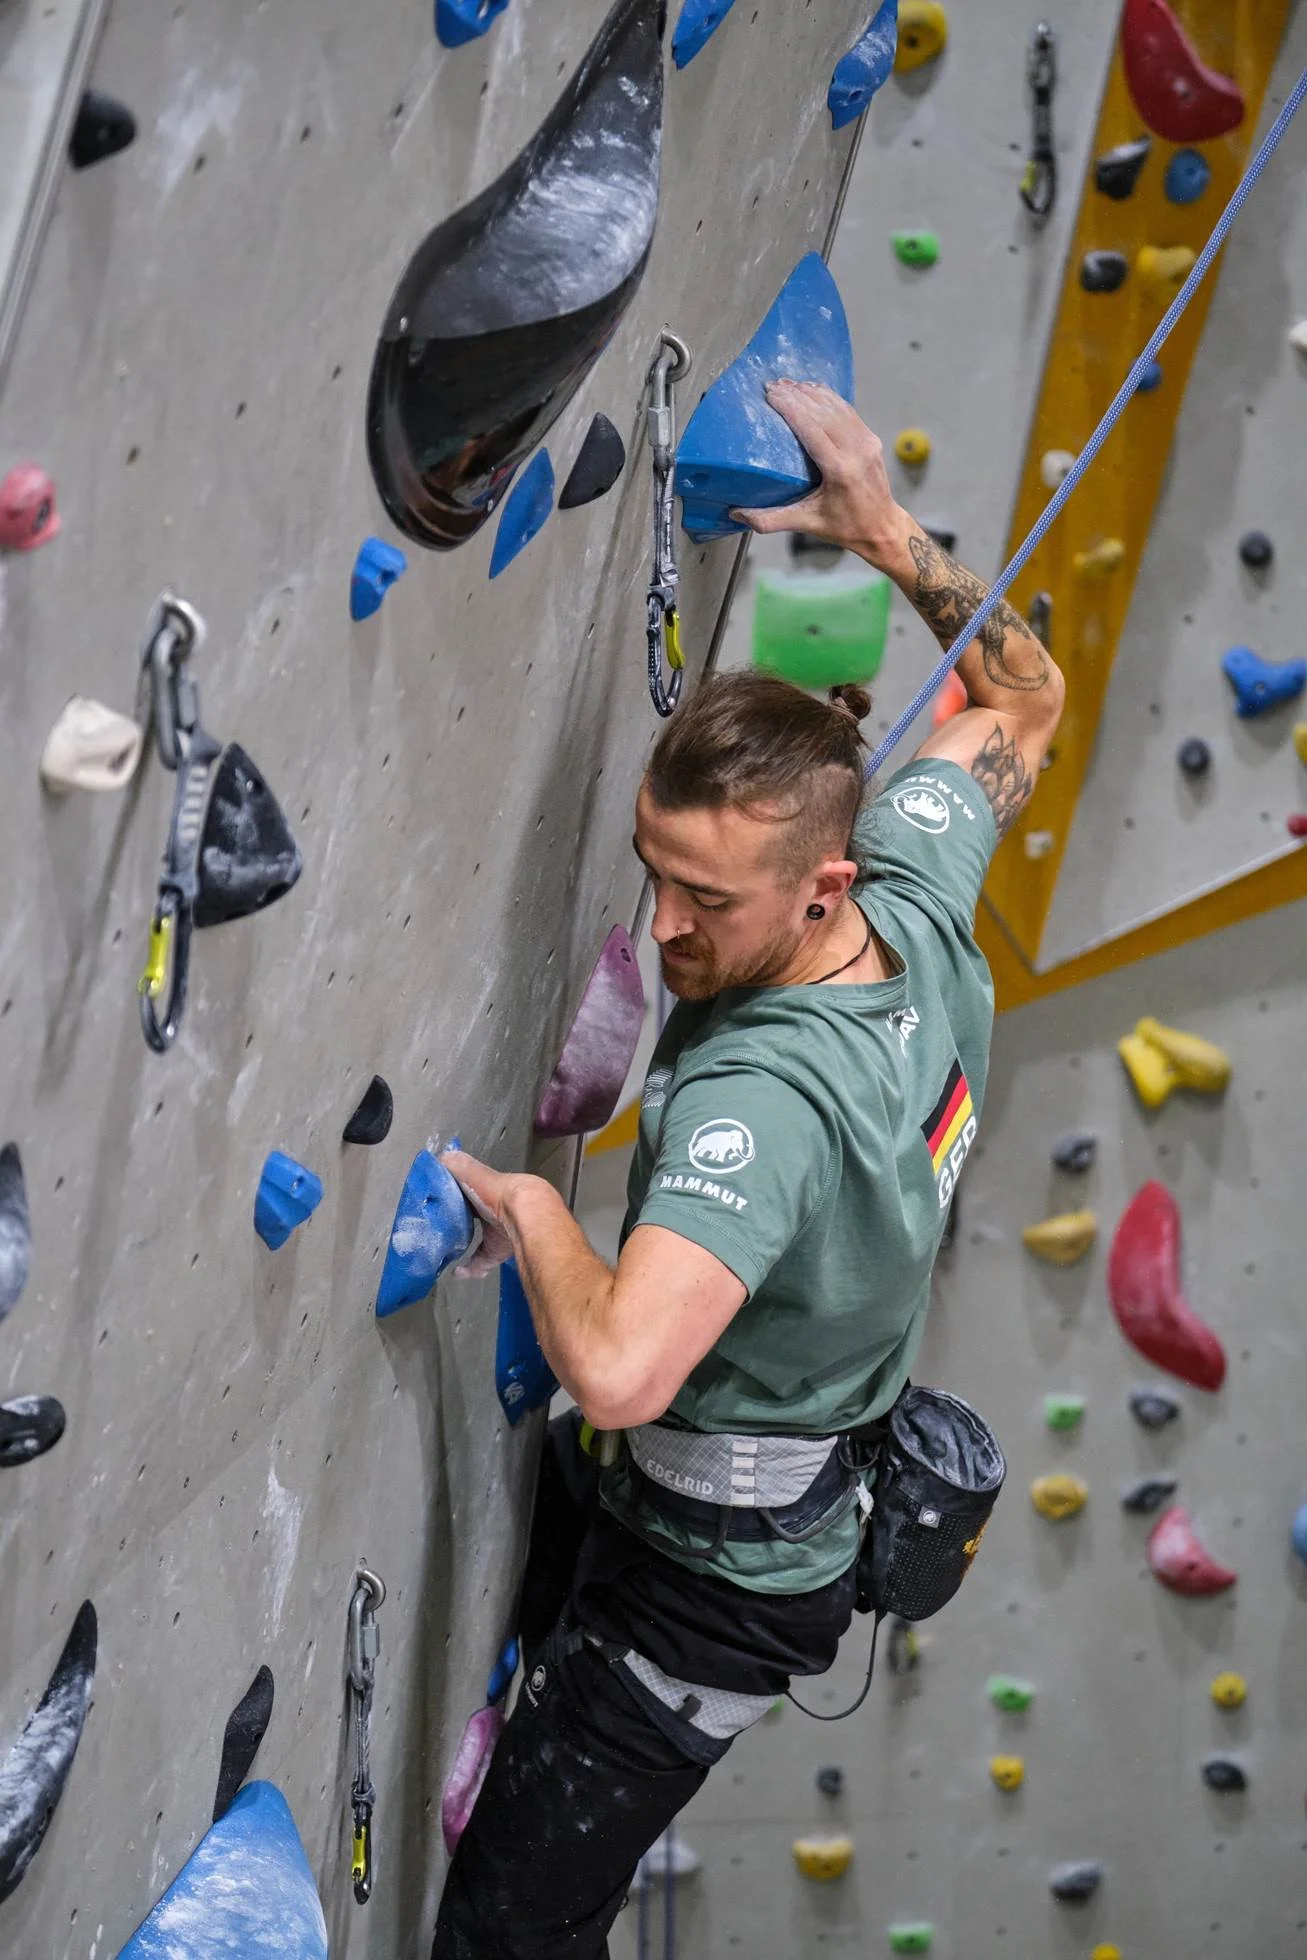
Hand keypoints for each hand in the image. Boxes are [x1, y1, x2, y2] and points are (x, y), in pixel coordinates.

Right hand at [440, 1148, 516, 1277]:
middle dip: (462, 1224)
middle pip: (477, 1218)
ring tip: (447, 1250)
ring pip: (481, 1241)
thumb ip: (457, 1166)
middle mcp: (497, 1211)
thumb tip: (440, 1158)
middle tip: (442, 1229)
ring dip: (465, 1246)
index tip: (439, 1204)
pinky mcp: (500, 1251)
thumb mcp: (475, 1175)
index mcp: (490, 1191)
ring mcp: (500, 1232)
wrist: (527, 1218)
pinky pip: (482, 1262)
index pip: (472, 1192)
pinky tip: (458, 1271)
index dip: (457, 1196)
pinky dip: (470, 1268)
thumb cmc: (499, 1194)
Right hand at [731, 380, 907, 567]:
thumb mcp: (806, 524)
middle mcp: (857, 451)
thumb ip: (770, 520)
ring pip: (836, 407)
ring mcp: (867, 442)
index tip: (772, 394)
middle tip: (772, 386)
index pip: (813, 428)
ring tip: (787, 384)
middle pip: (823, 412)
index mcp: (840, 470)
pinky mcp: (871, 438)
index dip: (791, 407)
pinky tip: (811, 390)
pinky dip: (828, 397)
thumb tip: (736, 514)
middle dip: (796, 395)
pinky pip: (848, 410)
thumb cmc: (846, 527)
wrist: (882, 527)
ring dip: (811, 392)